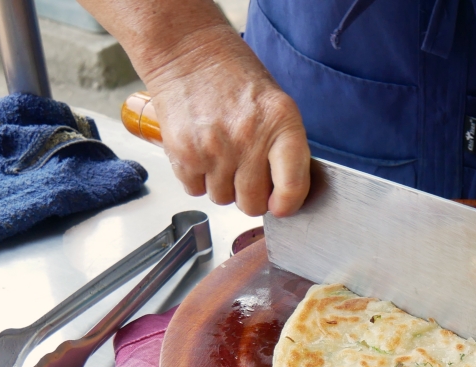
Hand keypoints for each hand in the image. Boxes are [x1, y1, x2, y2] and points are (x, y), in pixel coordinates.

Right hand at [144, 25, 310, 216]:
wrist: (186, 52)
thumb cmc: (235, 78)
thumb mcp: (277, 106)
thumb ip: (286, 150)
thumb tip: (288, 197)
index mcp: (281, 123)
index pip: (292, 187)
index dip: (287, 204)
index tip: (282, 205)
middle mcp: (248, 138)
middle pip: (253, 204)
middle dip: (251, 195)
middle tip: (246, 170)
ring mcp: (214, 149)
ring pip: (223, 199)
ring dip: (223, 185)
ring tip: (222, 153)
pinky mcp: (184, 154)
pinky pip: (196, 190)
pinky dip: (198, 178)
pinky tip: (202, 151)